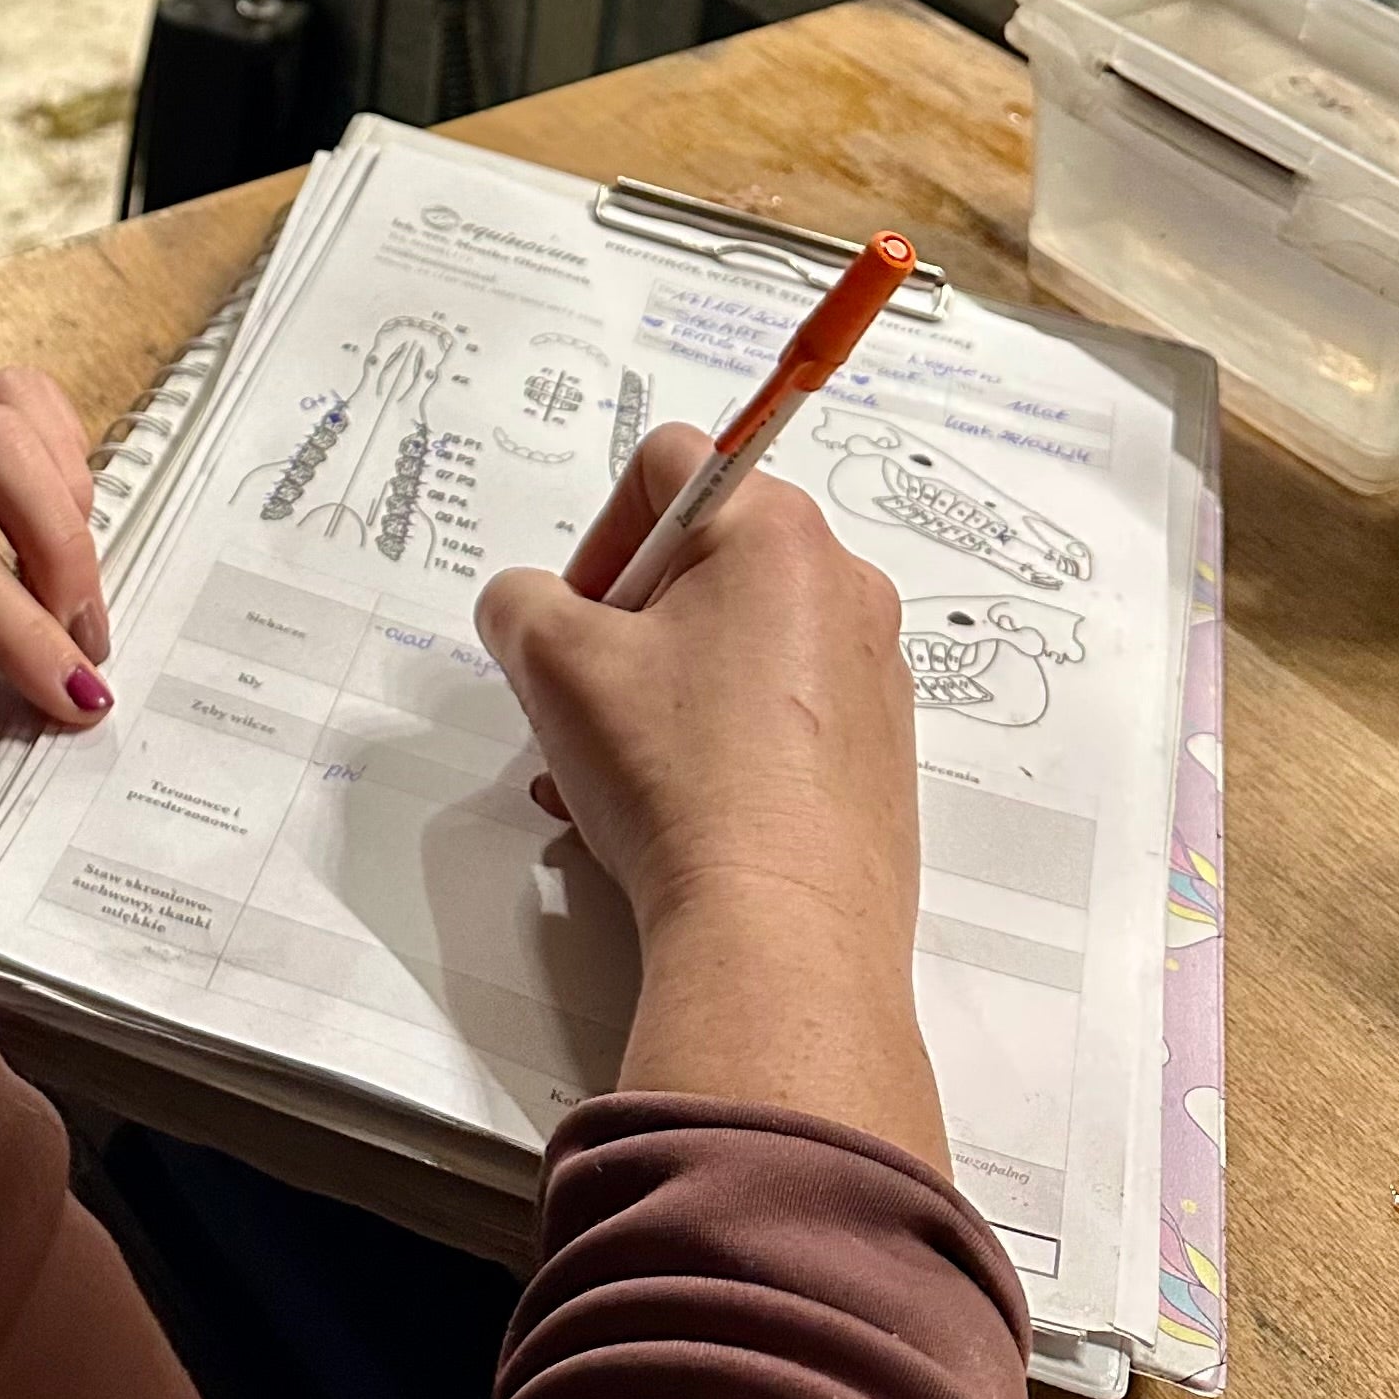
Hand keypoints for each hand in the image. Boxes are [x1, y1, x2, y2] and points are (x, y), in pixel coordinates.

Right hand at [476, 424, 947, 1170]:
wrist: (782, 934)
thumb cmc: (679, 776)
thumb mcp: (553, 663)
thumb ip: (517, 603)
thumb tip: (527, 607)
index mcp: (776, 531)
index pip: (669, 464)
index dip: (601, 532)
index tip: (575, 617)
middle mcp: (842, 585)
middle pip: (704, 561)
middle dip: (624, 626)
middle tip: (583, 698)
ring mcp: (874, 673)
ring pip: (736, 645)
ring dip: (659, 691)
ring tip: (609, 775)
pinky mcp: (881, 755)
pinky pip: (780, 713)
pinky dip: (717, 740)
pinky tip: (667, 812)